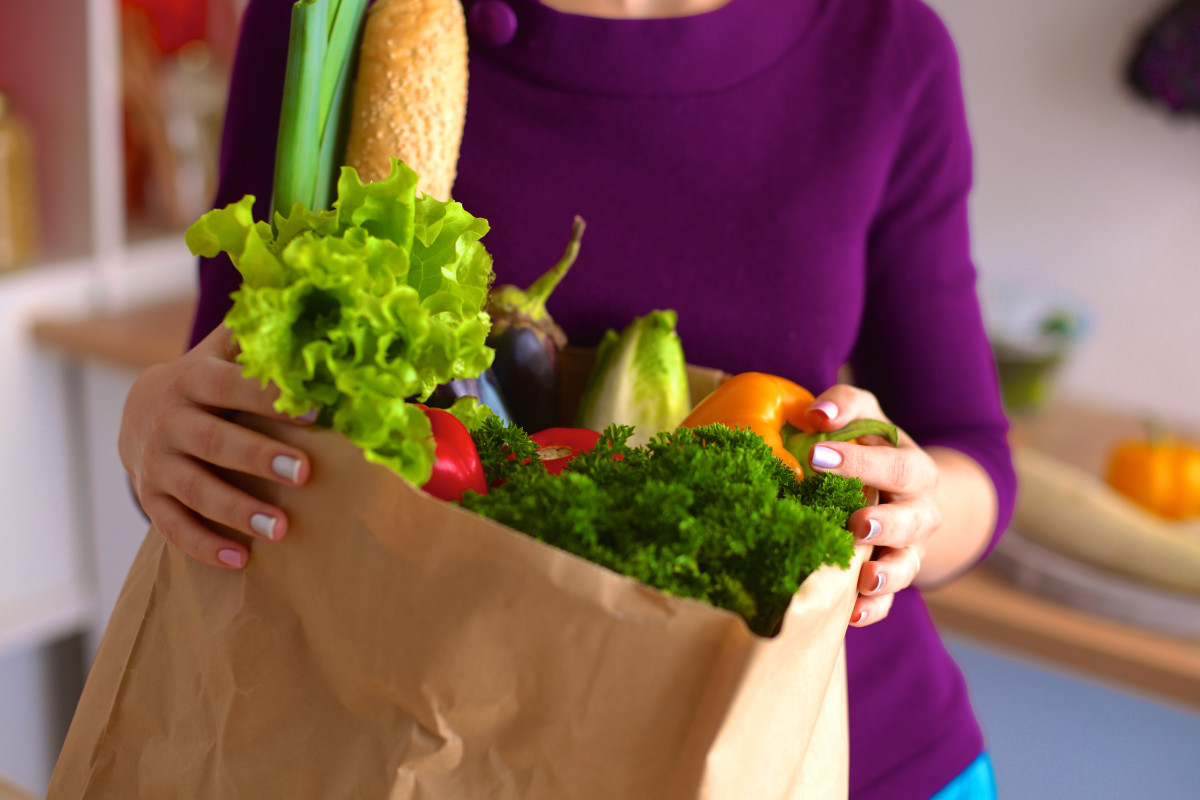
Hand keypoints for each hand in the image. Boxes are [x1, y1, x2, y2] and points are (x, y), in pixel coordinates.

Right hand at [119, 324, 314, 568]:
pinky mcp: (150, 494)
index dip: (271, 398)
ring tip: (280, 529)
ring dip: (237, 510)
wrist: (140, 408)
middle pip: (215, 441)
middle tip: (305, 474)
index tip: (313, 412)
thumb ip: (260, 337)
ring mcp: (156, 461)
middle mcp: (170, 419)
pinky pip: (173, 525)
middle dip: (259, 458)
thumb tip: (314, 310)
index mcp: (194, 379)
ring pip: (194, 488)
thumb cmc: (208, 379)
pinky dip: (203, 544)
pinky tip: (240, 559)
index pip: (233, 386)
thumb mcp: (224, 351)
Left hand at [802, 386, 940, 626]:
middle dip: (885, 522)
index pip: (894, 464)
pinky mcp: (893, 578)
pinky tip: (852, 615)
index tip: (817, 456)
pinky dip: (874, 608)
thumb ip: (846, 406)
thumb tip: (816, 414)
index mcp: (914, 468)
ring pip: (907, 564)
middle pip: (912, 519)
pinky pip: (890, 599)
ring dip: (886, 573)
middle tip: (856, 522)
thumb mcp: (867, 418)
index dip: (859, 461)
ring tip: (865, 578)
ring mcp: (909, 548)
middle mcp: (920, 510)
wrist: (902, 490)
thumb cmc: (871, 448)